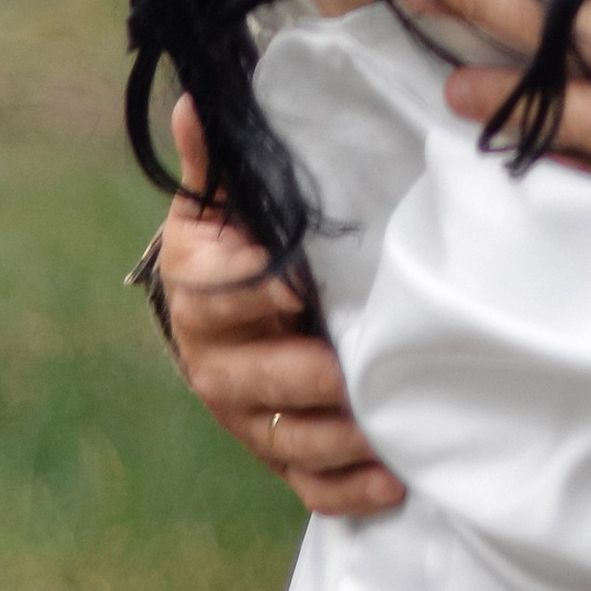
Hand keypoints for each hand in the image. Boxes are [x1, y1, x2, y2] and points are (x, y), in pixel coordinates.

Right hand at [159, 97, 404, 515]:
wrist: (217, 310)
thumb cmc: (233, 244)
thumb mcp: (220, 201)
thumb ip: (217, 161)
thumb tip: (196, 100)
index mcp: (200, 291)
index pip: (220, 296)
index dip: (258, 294)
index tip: (302, 288)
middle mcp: (215, 361)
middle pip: (255, 380)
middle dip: (306, 379)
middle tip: (355, 376)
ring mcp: (246, 414)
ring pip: (286, 437)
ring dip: (338, 441)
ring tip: (390, 435)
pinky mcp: (276, 449)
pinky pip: (306, 482)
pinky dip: (346, 490)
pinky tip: (393, 482)